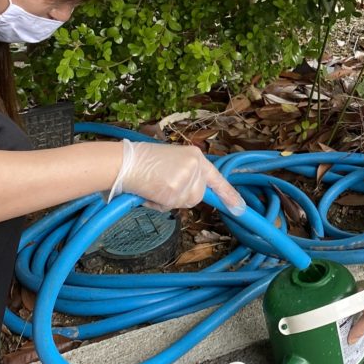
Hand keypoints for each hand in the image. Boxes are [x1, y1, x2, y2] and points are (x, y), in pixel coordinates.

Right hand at [111, 140, 244, 213]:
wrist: (123, 161)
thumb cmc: (142, 162)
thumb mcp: (172, 162)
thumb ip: (187, 174)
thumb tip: (196, 194)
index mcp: (195, 155)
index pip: (216, 178)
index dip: (228, 194)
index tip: (240, 208)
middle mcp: (195, 164)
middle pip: (198, 195)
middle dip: (181, 196)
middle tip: (162, 185)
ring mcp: (186, 177)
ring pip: (186, 202)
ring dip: (169, 201)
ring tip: (154, 187)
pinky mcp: (175, 189)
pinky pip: (172, 206)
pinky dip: (159, 204)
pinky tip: (150, 191)